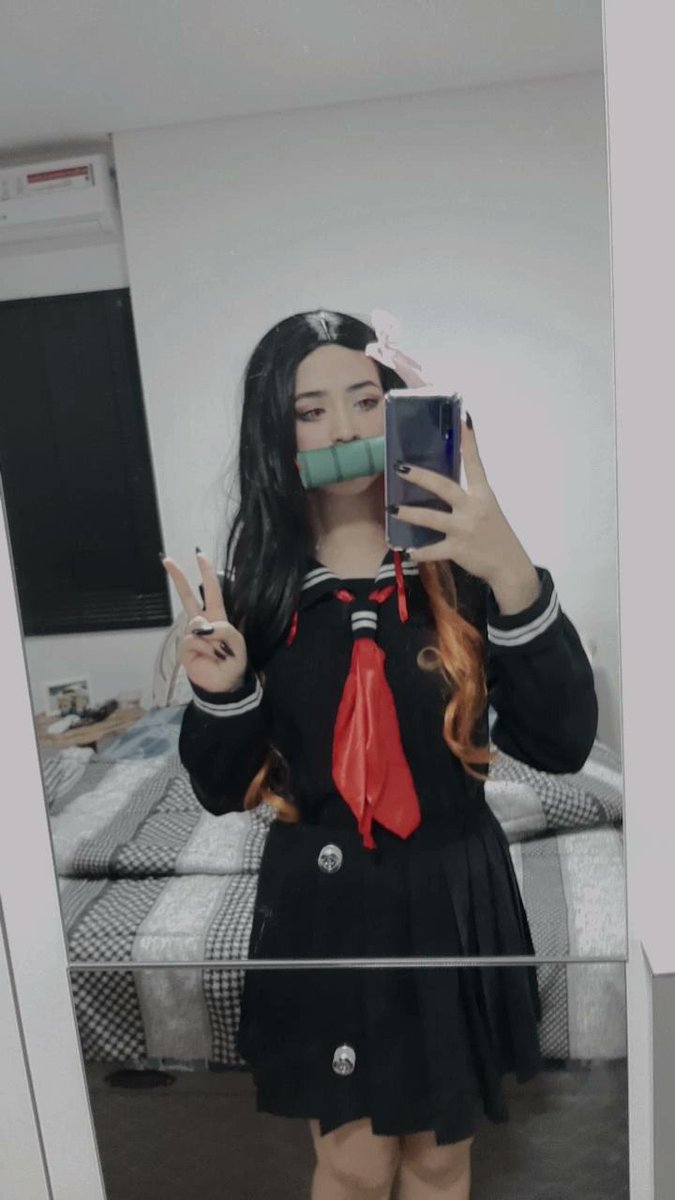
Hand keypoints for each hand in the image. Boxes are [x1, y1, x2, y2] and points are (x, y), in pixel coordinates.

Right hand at [160, 551, 247, 692]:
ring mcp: (191, 634)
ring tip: (218, 653)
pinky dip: (204, 648)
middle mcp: (202, 623)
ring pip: (196, 624)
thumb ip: (224, 630)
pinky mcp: (184, 647)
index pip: (212, 591)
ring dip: (211, 639)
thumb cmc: (232, 662)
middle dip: (178, 577)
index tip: (200, 555)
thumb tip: (201, 627)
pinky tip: (208, 657)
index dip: (206, 573)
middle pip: (187, 596)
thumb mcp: (237, 643)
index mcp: (217, 617)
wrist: (223, 685)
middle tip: (168, 560)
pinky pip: (193, 640)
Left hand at [391, 417, 540, 609]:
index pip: (476, 462)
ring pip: (432, 518)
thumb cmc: (495, 535)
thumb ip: (468, 497)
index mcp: (484, 494)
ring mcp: (465, 528)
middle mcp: (474, 507)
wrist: (510, 566)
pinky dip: (420, 551)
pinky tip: (410, 551)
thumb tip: (442, 486)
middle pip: (444, 487)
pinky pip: (433, 549)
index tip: (464, 417)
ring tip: (391, 510)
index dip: (469, 441)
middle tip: (400, 468)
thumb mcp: (488, 510)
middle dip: (421, 477)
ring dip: (410, 514)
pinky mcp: (459, 549)